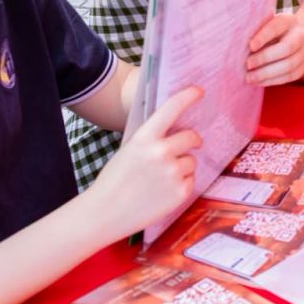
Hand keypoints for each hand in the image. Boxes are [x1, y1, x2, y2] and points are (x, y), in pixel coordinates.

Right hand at [86, 86, 201, 240]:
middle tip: (189, 144)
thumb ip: (151, 139)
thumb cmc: (114, 180)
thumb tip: (175, 130)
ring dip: (183, 166)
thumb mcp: (129, 150)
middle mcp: (161, 153)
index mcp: (144, 138)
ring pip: (191, 161)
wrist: (104, 213)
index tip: (199, 91)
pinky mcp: (180, 192)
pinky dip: (182, 184)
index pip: (172, 109)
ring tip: (162, 178)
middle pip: (191, 137)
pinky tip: (163, 192)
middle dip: (191, 141)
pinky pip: (191, 180)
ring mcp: (172, 173)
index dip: (188, 97)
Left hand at [246, 12, 303, 84]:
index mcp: (288, 19)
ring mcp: (303, 51)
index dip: (264, 36)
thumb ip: (251, 28)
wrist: (275, 40)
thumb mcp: (257, 25)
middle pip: (287, 47)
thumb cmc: (260, 31)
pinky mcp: (302, 67)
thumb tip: (236, 38)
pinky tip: (258, 82)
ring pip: (289, 65)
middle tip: (247, 64)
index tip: (250, 46)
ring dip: (267, 73)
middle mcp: (300, 34)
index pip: (277, 26)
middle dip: (265, 58)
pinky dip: (273, 81)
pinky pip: (291, 76)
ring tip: (249, 77)